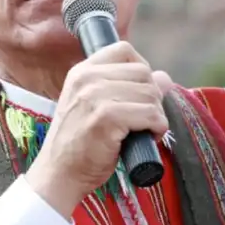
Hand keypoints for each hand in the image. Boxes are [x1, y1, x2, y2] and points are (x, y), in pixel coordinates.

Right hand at [25, 41, 169, 216]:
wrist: (58, 174)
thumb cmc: (81, 144)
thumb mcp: (98, 107)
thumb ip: (127, 88)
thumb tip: (165, 77)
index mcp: (82, 71)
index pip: (124, 50)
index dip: (141, 69)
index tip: (139, 93)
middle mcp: (87, 79)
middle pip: (143, 72)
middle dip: (152, 97)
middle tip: (143, 119)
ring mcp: (95, 97)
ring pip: (151, 93)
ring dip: (156, 115)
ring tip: (143, 130)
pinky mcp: (107, 117)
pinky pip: (151, 114)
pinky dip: (158, 128)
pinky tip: (147, 138)